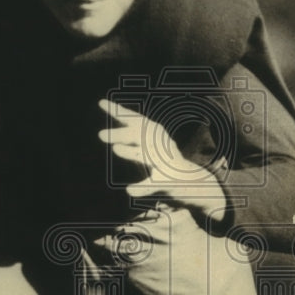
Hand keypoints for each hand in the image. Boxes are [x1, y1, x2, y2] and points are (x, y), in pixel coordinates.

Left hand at [98, 98, 226, 219]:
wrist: (194, 183)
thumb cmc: (167, 167)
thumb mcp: (147, 155)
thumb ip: (132, 148)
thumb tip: (114, 144)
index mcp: (155, 138)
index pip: (135, 121)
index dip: (119, 111)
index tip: (101, 103)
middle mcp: (160, 147)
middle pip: (140, 136)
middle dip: (122, 133)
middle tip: (100, 135)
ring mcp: (166, 163)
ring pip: (147, 154)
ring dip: (131, 152)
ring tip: (115, 148)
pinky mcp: (169, 181)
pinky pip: (154, 184)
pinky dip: (142, 188)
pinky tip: (129, 190)